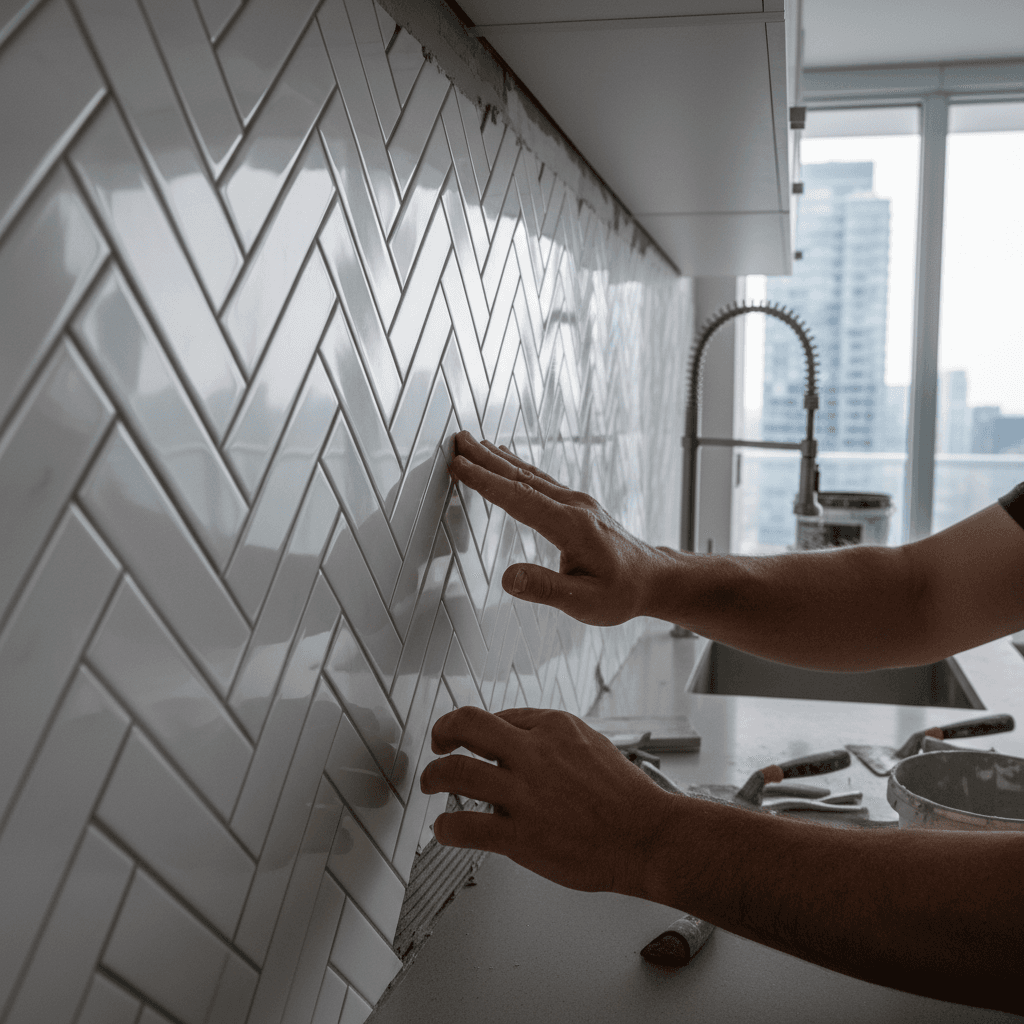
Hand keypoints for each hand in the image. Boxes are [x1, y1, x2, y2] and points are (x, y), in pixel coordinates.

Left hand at [419, 706, 675, 897]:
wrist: (649, 837)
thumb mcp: (590, 742)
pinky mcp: (521, 836)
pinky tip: (445, 830)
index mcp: (553, 726)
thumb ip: (549, 734)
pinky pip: (465, 827)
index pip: (499, 716)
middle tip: (438, 743)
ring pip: (455, 772)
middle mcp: (534, 753)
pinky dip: (446, 829)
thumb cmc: (626, 796)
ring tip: (431, 783)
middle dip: (443, 732)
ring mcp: (525, 795)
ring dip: (434, 776)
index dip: (483, 731)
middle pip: (466, 725)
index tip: (475, 741)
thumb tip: (513, 730)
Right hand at [448, 431, 672, 624]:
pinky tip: (507, 459)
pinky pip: (541, 479)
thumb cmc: (622, 592)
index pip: (520, 499)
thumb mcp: (584, 602)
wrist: (654, 579)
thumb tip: (508, 578)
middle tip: (457, 440)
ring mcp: (577, 502)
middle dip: (486, 459)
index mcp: (571, 526)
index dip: (486, 483)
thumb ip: (545, 588)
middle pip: (522, 477)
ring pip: (530, 474)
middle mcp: (574, 506)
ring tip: (474, 444)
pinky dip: (518, 467)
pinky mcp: (578, 505)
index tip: (459, 466)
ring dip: (499, 458)